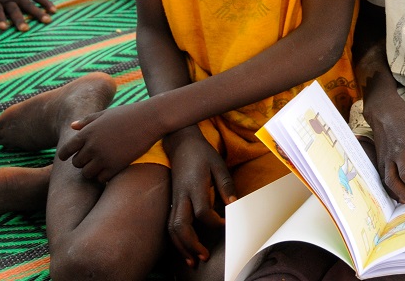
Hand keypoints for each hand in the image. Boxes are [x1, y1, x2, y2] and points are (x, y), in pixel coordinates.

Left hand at [57, 101, 162, 181]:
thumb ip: (87, 121)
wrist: (152, 118)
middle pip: (77, 163)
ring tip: (102, 165)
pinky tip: (112, 169)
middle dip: (84, 162)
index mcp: (87, 133)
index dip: (66, 155)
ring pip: (87, 174)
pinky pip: (101, 178)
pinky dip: (104, 176)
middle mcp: (92, 146)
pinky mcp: (116, 166)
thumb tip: (72, 126)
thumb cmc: (129, 114)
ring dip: (93, 171)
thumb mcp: (106, 114)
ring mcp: (103, 157)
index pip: (66, 151)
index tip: (70, 157)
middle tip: (94, 158)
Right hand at [165, 128, 236, 267]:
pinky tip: (186, 249)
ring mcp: (174, 200)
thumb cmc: (203, 154)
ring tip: (193, 261)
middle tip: (204, 257)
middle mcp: (181, 196)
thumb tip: (234, 205)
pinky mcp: (172, 202)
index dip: (215, 222)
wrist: (181, 143)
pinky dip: (176, 240)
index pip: (202, 212)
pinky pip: (170, 225)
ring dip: (182, 247)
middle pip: (181, 226)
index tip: (227, 224)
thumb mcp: (219, 165)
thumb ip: (225, 186)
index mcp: (195, 186)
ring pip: (171, 229)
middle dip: (192, 244)